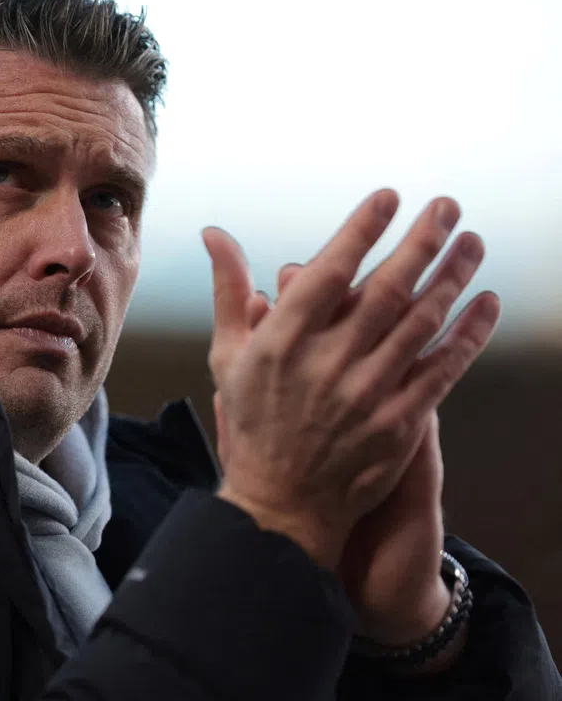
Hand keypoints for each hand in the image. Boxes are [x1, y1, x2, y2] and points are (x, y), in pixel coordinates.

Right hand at [203, 190, 498, 569]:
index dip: (361, 231)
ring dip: (452, 277)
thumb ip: (229, 290)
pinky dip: (469, 334)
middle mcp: (326, 365)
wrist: (281, 502)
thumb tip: (214, 233)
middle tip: (447, 206)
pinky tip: (486, 303)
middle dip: (422, 241)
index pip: (329, 273)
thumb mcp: (228, 355)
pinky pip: (443, 369)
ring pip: (421, 323)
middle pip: (385, 290)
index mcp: (281, 343)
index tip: (389, 197)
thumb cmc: (252, 422)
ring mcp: (367, 395)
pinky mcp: (400, 423)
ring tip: (472, 242)